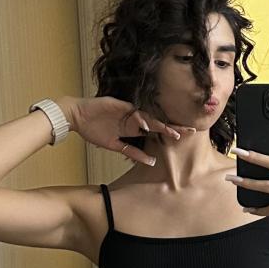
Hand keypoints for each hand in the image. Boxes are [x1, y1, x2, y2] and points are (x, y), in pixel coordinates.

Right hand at [65, 96, 193, 166]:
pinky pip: (131, 114)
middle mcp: (134, 119)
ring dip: (160, 126)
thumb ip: (132, 152)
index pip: (156, 131)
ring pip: (149, 119)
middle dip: (174, 128)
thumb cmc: (94, 129)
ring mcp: (127, 112)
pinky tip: (148, 125)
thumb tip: (151, 161)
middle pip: (158, 124)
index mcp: (134, 127)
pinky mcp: (119, 106)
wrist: (76, 116)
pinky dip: (139, 119)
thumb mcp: (114, 145)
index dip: (169, 134)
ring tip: (174, 133)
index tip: (184, 139)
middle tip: (192, 131)